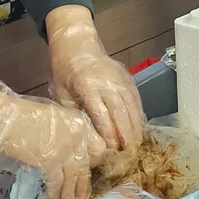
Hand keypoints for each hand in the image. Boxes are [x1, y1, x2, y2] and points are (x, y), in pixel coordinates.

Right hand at [0, 90, 106, 198]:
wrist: (7, 119)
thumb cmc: (24, 115)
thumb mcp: (56, 117)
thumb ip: (67, 132)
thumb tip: (68, 152)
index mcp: (80, 123)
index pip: (99, 146)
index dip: (95, 161)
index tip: (89, 171)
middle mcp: (78, 137)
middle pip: (87, 165)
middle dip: (84, 183)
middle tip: (82, 196)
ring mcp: (66, 150)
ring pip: (75, 176)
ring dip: (72, 193)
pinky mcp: (51, 161)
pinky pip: (57, 181)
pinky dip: (56, 192)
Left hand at [45, 8, 145, 151]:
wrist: (76, 45)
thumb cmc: (64, 72)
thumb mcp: (60, 93)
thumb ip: (73, 113)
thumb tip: (85, 137)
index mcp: (87, 86)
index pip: (101, 114)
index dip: (108, 133)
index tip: (111, 149)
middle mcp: (107, 82)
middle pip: (121, 111)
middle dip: (126, 134)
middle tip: (129, 153)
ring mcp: (120, 79)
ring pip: (132, 106)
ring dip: (136, 127)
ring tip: (137, 145)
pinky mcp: (128, 78)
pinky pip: (136, 99)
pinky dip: (139, 115)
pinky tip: (139, 129)